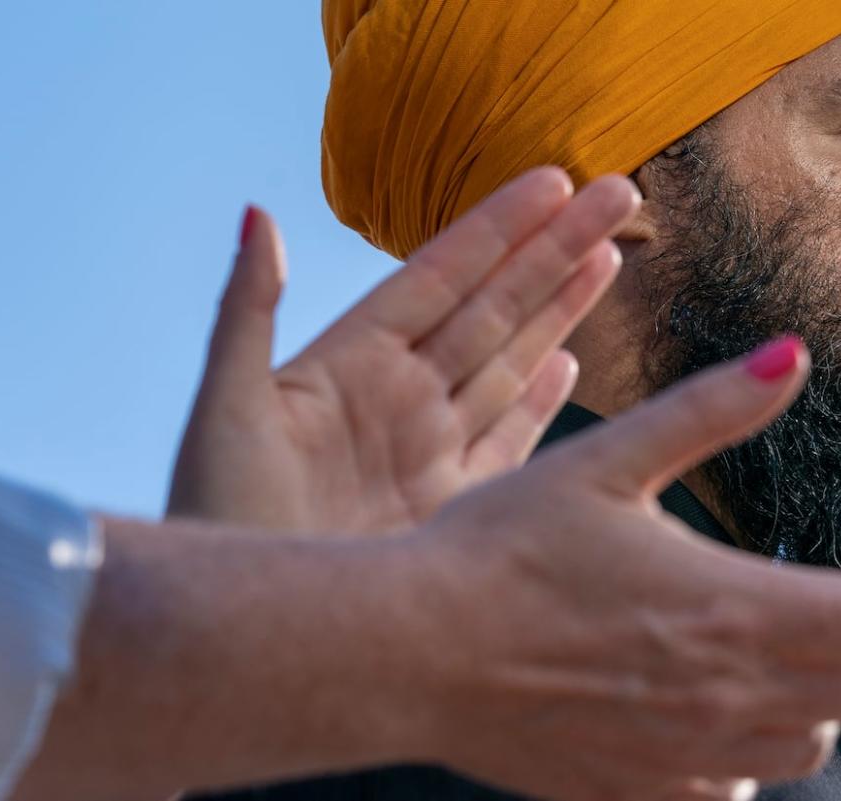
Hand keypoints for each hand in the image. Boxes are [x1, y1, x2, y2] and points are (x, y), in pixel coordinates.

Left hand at [169, 168, 638, 531]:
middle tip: (618, 195)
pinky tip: (567, 365)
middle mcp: (402, 397)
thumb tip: (256, 213)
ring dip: (561, 310)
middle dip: (556, 251)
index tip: (553, 180)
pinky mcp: (456, 507)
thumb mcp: (227, 409)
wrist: (254, 637)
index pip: (440, 276)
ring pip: (513, 362)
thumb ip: (247, 311)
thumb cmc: (222, 520)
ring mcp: (433, 451)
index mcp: (352, 362)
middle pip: (495, 307)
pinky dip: (540, 403)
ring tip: (607, 256)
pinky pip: (508, 441)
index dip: (498, 228)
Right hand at [404, 337, 840, 800]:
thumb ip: (714, 410)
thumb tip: (795, 356)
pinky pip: (734, 791)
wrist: (409, 650)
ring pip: (808, 746)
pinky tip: (725, 717)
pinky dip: (757, 753)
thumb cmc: (500, 548)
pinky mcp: (637, 789)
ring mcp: (684, 753)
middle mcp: (725, 692)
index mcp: (731, 605)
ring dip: (828, 698)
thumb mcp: (609, 457)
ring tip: (804, 655)